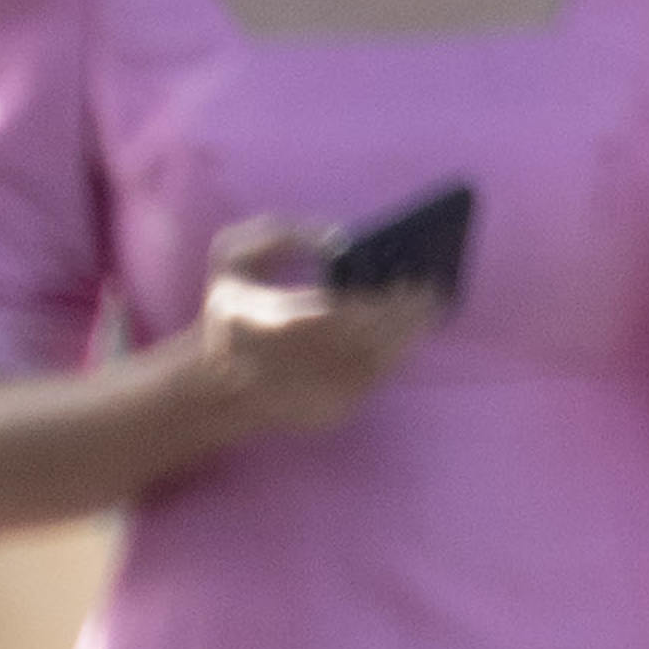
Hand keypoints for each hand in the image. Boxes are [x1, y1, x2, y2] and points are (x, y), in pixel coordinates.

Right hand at [188, 219, 437, 440]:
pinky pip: (378, 379)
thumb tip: (339, 239)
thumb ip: (281, 233)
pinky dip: (400, 352)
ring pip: (380, 361)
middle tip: (430, 282)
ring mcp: (311, 396)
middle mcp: (287, 367)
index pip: (332, 313)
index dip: (375, 295)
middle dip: (404, 310)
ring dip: (411, 330)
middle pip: (366, 337)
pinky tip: (417, 326)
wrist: (216, 384)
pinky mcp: (330, 415)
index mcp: (261, 324)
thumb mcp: (233, 255)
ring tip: (433, 300)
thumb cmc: (231, 308)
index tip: (404, 271)